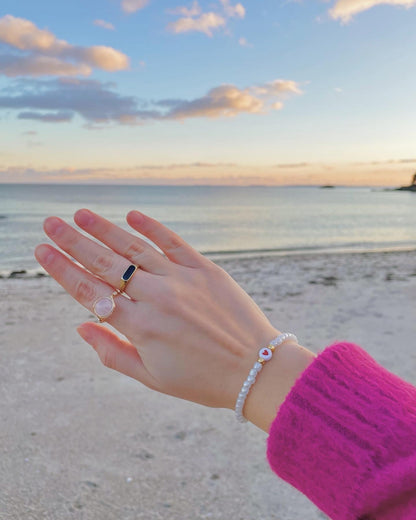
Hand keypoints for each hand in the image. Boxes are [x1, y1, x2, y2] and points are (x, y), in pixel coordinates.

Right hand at [34, 209, 283, 413]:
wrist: (256, 369)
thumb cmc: (202, 380)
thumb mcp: (152, 377)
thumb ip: (112, 352)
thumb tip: (81, 326)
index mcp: (140, 327)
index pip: (89, 292)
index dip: (62, 270)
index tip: (42, 251)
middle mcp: (157, 298)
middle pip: (106, 263)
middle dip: (73, 242)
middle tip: (50, 223)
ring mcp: (183, 280)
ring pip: (135, 248)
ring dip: (105, 229)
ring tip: (81, 215)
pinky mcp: (206, 270)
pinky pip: (174, 242)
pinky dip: (152, 228)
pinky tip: (132, 215)